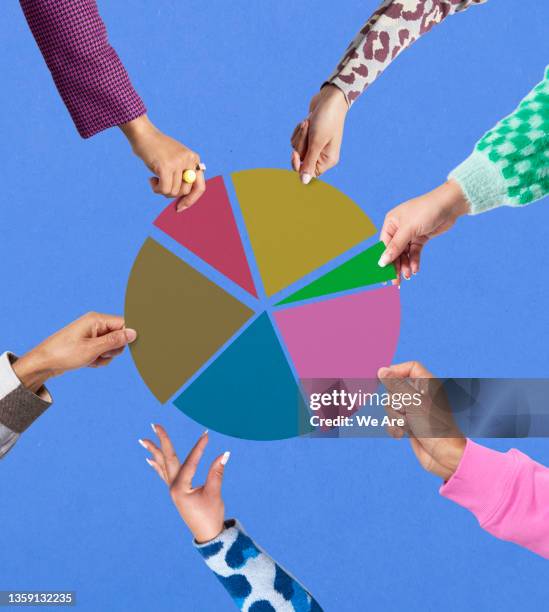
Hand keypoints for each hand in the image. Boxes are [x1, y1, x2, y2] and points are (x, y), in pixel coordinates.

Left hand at [12, 313, 136, 392]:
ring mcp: (92, 334)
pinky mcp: (89, 344)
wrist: (43, 364)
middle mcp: (95, 324)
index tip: (130, 347)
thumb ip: (115, 340)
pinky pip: (103, 352)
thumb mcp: (92, 349)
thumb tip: (134, 333)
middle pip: (120, 337)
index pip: (124, 324)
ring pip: (112, 347)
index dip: (128, 336)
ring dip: (105, 356)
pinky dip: (98, 359)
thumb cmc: (64, 354)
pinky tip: (87, 362)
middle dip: (113, 349)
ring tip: (90, 359)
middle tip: (99, 354)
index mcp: (96, 320)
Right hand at [120, 115, 205, 210]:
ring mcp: (178, 163)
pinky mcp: (166, 166)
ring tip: (154, 179)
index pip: (200, 187)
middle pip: (185, 191)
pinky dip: (156, 189)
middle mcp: (189, 160)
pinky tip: (151, 180)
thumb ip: (182, 177)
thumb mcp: (175, 161)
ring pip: (173, 191)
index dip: (192, 200)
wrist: (143, 134)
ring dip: (162, 190)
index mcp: (194, 159)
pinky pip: (164, 189)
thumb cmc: (157, 151)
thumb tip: (185, 202)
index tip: (181, 207)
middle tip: (161, 185)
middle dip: (172, 194)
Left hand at [140, 425, 228, 542]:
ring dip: (155, 451)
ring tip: (143, 440)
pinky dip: (157, 465)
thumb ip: (217, 472)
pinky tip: (150, 459)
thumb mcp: (215, 493)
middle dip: (161, 441)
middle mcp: (173, 487)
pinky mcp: (176, 491)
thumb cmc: (211, 515)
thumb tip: (224, 454)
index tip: (206, 434)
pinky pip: (164, 474)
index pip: (190, 462)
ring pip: (163, 465)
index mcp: (180, 488)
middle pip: (167, 459)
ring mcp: (172, 489)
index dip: (199, 448)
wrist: (207, 535)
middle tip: (155, 424)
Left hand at [291, 84, 347, 183]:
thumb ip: (309, 163)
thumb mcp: (316, 142)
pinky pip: (296, 139)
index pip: (307, 172)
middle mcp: (322, 155)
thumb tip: (304, 182)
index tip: (294, 154)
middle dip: (300, 143)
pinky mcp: (309, 137)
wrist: (329, 98)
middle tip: (306, 128)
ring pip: (297, 148)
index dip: (298, 164)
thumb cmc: (326, 120)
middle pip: (300, 159)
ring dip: (300, 134)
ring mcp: (315, 146)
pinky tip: (307, 120)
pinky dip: (299, 130)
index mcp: (327, 160)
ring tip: (308, 121)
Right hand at [378, 180, 469, 280]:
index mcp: (391, 223)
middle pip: (394, 252)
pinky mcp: (421, 238)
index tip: (383, 276)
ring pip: (404, 254)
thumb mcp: (409, 229)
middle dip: (395, 267)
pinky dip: (414, 261)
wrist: (450, 204)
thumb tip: (381, 262)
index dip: (384, 261)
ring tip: (409, 276)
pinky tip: (415, 269)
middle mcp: (398, 229)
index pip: (384, 246)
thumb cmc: (426, 210)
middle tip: (396, 283)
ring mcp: (410, 234)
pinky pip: (414, 252)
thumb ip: (395, 247)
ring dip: (405, 265)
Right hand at [378, 361, 465, 479]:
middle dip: (394, 401)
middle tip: (404, 410)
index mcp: (428, 385)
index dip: (396, 371)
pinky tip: (403, 434)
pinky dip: (395, 427)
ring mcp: (415, 411)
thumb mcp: (414, 403)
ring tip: (407, 425)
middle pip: (396, 388)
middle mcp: (421, 396)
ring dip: (395, 417)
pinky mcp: (409, 424)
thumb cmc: (435, 427)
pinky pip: (393, 420)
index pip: (410, 368)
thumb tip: (382, 371)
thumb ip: (396, 385)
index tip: (383, 378)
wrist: (445, 457)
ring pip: (392, 405)